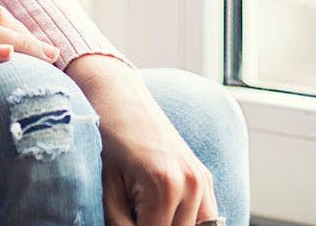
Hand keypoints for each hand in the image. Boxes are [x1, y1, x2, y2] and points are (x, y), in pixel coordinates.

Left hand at [69, 56, 220, 225]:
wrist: (121, 101)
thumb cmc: (110, 142)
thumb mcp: (108, 190)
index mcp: (164, 186)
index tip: (126, 223)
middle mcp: (191, 184)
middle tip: (134, 214)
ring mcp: (202, 181)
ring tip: (148, 212)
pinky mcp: (205, 179)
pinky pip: (207, 219)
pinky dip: (187, 222)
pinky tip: (165, 213)